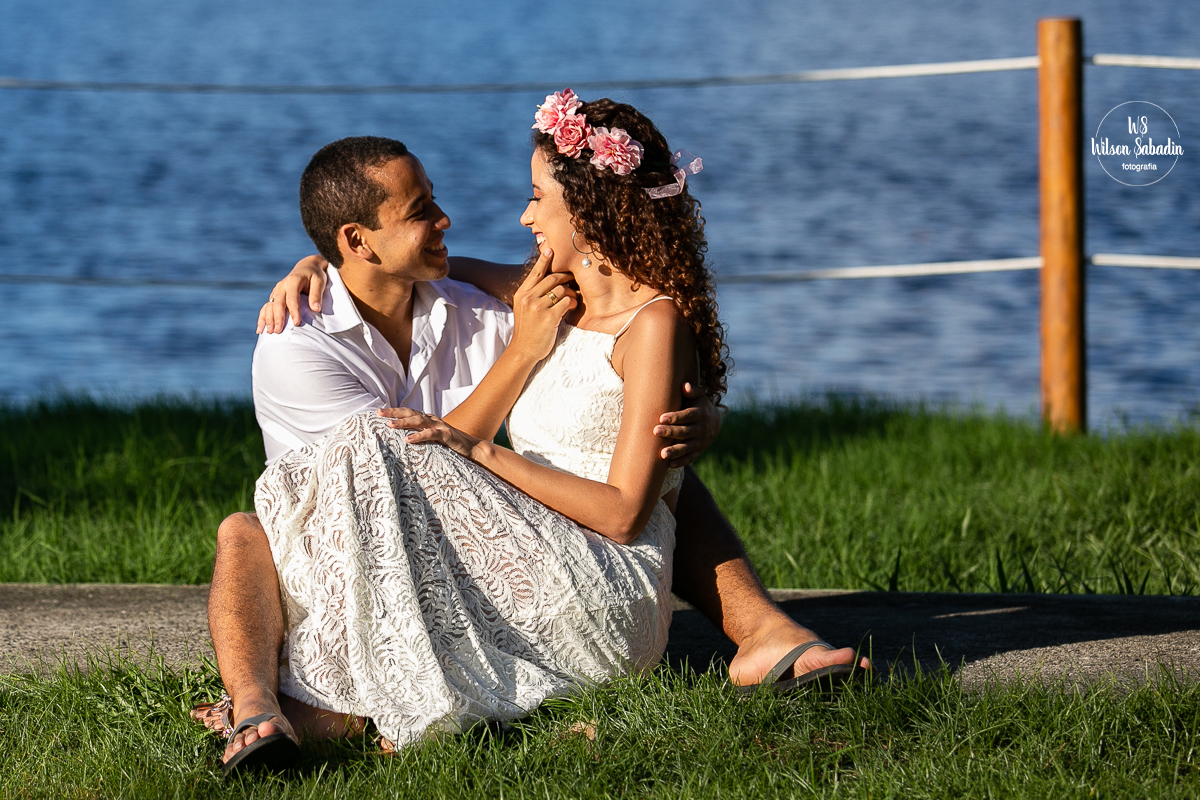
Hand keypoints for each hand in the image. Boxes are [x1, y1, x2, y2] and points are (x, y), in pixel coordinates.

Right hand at [257, 254, 329, 333]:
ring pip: (270, 306)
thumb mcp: (319, 282)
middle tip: (278, 331)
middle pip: (278, 303)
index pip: (292, 298)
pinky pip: (266, 308)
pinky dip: (262, 318)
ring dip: (268, 319)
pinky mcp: (274, 296)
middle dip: (277, 318)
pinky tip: (260, 329)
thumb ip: (317, 294)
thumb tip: (316, 309)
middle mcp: (282, 286)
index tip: (297, 323)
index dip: (294, 311)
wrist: (306, 268)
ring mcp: (276, 291)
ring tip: (269, 332)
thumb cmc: (315, 276)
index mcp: (293, 281)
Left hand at [379, 408, 480, 459]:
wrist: (473, 449)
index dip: (394, 411)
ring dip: (403, 422)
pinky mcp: (447, 435)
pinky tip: (408, 439)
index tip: (379, 412)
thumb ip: (421, 436)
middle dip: (394, 412)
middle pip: (410, 412)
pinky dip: (419, 436)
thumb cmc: (451, 446)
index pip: (408, 412)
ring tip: (390, 425)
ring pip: (419, 420)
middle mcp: (432, 420)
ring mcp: (440, 426)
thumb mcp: (433, 440)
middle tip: (379, 412)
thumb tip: (402, 441)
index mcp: (428, 420)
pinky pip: (431, 434)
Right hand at [508, 247, 576, 361]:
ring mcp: (538, 307)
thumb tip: (550, 282)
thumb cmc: (528, 330)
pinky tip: (571, 307)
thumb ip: (533, 295)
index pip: (535, 273)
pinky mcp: (549, 317)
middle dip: (565, 277)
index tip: (550, 250)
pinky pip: (566, 302)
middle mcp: (528, 298)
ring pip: (561, 290)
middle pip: (552, 279)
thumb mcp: (524, 309)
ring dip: (571, 293)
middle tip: (572, 279)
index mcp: (521, 294)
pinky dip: (572, 303)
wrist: (523, 350)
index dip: (543, 261)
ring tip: (572, 300)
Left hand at [653, 382, 721, 467]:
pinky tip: (669, 465)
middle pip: (685, 431)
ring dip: (675, 451)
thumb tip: (685, 386)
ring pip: (687, 447)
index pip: (687, 415)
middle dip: (671, 432)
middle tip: (656, 432)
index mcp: (701, 413)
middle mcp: (702, 429)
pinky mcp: (699, 451)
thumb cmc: (699, 405)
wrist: (714, 421)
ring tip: (663, 454)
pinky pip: (690, 458)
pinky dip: (681, 462)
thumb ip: (692, 391)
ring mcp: (701, 442)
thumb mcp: (699, 396)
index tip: (662, 418)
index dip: (675, 417)